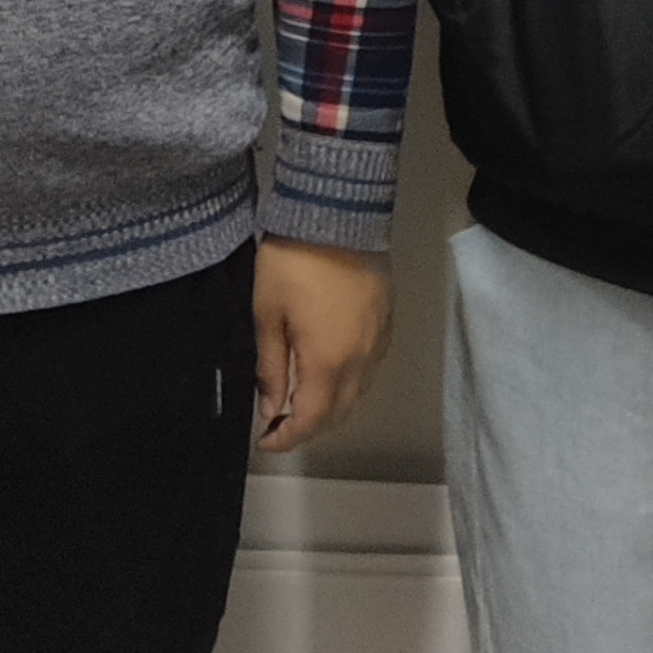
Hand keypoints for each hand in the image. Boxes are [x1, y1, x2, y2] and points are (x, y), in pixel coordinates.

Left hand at [253, 237, 391, 451]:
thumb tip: (270, 407)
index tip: (265, 441)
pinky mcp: (387, 322)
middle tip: (280, 423)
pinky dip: (350, 381)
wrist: (336, 211)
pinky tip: (331, 370)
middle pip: (339, 413)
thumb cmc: (294, 260)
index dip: (286, 438)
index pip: (311, 420)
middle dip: (309, 426)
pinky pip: (371, 368)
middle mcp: (360, 360)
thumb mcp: (267, 313)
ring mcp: (378, 341)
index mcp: (328, 362)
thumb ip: (271, 367)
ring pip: (358, 393)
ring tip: (303, 399)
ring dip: (332, 406)